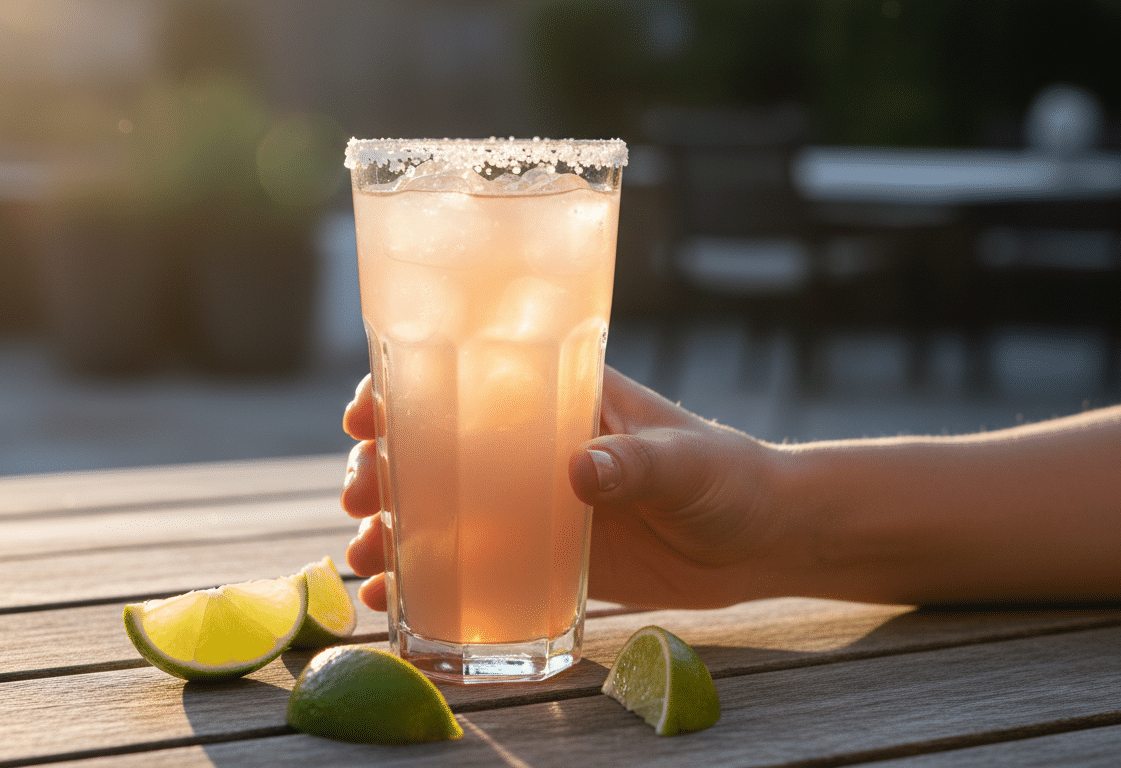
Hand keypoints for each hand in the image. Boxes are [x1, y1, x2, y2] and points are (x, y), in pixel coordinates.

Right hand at [341, 367, 791, 611]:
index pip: (466, 378)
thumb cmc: (727, 478)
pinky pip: (469, 564)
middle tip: (360, 499)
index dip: (403, 390)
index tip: (365, 417)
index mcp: (558, 398)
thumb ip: (636, 462)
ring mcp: (529, 505)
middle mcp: (528, 447)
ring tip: (364, 559)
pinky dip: (424, 580)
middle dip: (379, 469)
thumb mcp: (684, 463)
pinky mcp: (539, 557)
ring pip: (437, 509)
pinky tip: (391, 600)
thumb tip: (580, 469)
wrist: (760, 543)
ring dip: (389, 528)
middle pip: (431, 447)